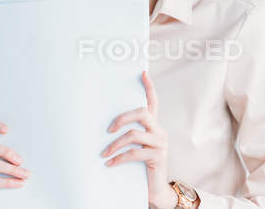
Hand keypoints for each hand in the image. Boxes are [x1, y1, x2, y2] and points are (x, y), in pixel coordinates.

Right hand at [0, 119, 30, 203]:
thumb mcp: (14, 161)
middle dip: (6, 151)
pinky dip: (9, 182)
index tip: (7, 130)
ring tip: (26, 174)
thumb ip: (19, 152)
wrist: (1, 197)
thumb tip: (37, 146)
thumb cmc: (10, 174)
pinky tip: (20, 183)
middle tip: (21, 160)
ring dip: (13, 170)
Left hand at [101, 71, 176, 208]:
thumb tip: (105, 126)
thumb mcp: (134, 148)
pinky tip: (110, 163)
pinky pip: (135, 153)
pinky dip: (119, 158)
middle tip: (108, 129)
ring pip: (134, 134)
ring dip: (115, 144)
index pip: (153, 102)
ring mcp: (160, 143)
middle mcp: (159, 131)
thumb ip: (127, 135)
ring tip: (104, 153)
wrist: (155, 191)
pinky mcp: (158, 157)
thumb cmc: (141, 167)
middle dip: (122, 118)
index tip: (142, 73)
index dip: (149, 88)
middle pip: (142, 113)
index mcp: (153, 126)